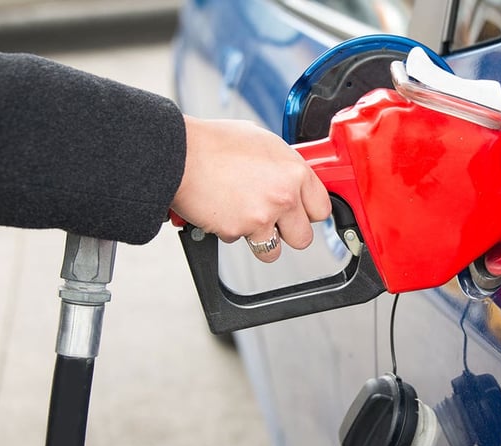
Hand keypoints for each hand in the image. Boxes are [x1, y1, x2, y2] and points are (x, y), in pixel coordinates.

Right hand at [170, 116, 331, 261]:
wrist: (179, 154)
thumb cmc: (214, 143)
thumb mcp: (261, 141)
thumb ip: (282, 164)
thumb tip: (290, 175)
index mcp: (295, 171)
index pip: (321, 208)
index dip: (307, 212)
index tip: (299, 212)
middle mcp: (284, 195)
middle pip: (303, 237)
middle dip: (287, 233)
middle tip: (271, 220)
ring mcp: (263, 216)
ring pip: (273, 249)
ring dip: (260, 240)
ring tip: (243, 217)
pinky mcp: (238, 230)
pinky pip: (240, 241)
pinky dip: (230, 231)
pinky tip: (222, 210)